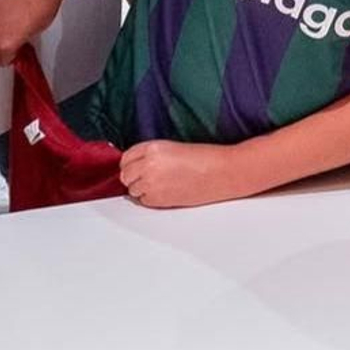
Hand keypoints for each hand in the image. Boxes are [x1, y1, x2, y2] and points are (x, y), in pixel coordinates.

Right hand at [0, 0, 63, 64]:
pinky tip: (9, 13)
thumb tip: (20, 42)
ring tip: (12, 27)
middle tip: (12, 45)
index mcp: (5, 44)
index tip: (15, 56)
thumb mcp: (37, 32)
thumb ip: (22, 41)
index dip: (10, 59)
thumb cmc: (42, 5)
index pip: (1, 61)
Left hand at [120, 141, 246, 208]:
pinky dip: (151, 198)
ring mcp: (151, 183)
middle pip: (126, 175)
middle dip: (135, 176)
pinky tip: (167, 191)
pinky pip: (144, 201)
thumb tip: (137, 167)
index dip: (132, 163)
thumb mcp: (173, 148)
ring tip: (162, 183)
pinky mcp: (159, 199)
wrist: (223, 172)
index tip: (137, 166)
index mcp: (152, 148)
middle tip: (150, 176)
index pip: (126, 157)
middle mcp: (148, 165)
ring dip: (142, 188)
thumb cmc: (207, 159)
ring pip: (133, 189)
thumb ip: (152, 155)